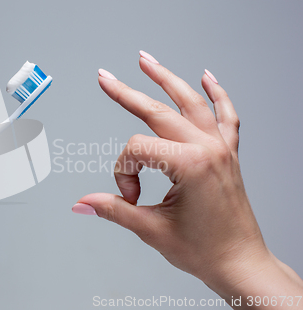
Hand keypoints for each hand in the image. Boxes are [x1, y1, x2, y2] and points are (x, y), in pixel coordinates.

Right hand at [74, 51, 302, 307]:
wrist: (241, 264)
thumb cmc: (205, 251)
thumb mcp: (152, 229)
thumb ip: (114, 209)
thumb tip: (82, 202)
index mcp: (190, 164)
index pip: (137, 150)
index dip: (124, 174)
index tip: (129, 198)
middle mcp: (207, 148)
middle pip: (158, 111)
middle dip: (126, 93)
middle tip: (105, 77)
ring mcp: (221, 148)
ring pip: (191, 102)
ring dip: (167, 78)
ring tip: (146, 60)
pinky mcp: (228, 153)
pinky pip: (226, 115)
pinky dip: (217, 94)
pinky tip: (207, 78)